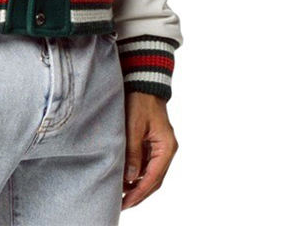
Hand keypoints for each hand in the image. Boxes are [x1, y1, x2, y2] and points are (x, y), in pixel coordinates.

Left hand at [121, 92, 177, 209]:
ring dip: (138, 185)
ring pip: (151, 173)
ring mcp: (160, 146)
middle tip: (122, 204)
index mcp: (166, 147)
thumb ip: (133, 151)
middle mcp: (166, 149)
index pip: (153, 178)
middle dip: (139, 193)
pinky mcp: (153, 142)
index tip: (126, 203)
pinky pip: (147, 164)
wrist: (144, 82)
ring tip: (121, 195)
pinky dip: (137, 173)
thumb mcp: (134, 125)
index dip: (139, 193)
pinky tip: (126, 178)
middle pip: (154, 179)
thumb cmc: (140, 100)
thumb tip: (130, 177)